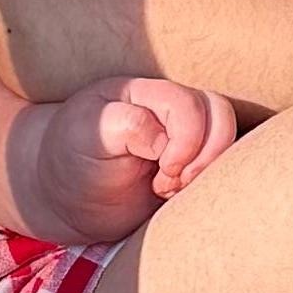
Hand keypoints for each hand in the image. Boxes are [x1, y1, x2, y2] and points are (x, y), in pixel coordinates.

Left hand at [15, 74, 236, 243]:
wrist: (65, 196)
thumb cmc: (70, 157)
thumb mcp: (87, 134)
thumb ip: (126, 124)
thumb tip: (164, 138)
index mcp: (146, 94)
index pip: (190, 106)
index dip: (186, 142)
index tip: (162, 173)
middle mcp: (170, 111)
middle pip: (220, 114)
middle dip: (205, 156)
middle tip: (172, 184)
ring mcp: (184, 137)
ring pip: (227, 137)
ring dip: (211, 169)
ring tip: (173, 190)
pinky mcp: (191, 165)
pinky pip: (222, 165)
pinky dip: (211, 183)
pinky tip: (178, 198)